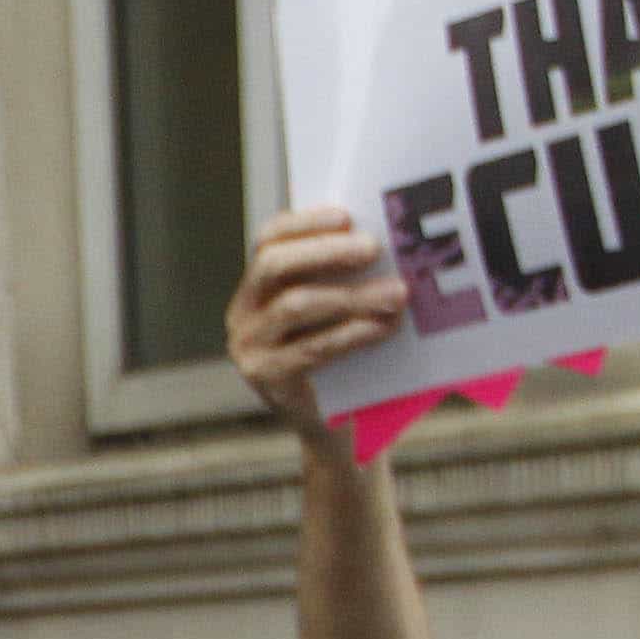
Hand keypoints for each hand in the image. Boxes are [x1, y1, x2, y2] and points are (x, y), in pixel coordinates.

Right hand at [227, 206, 405, 448]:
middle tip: (374, 248)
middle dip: (325, 252)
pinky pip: (311, 348)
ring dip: (351, 295)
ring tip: (396, 292)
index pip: (268, 239)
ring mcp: (249, 347)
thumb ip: (342, 278)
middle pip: (272, 266)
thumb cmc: (343, 355)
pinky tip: (383, 326)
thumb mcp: (335, 310)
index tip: (348, 216)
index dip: (305, 223)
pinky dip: (352, 333)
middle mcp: (243, 313)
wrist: (333, 422)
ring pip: (294, 305)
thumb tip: (389, 241)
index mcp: (257, 287)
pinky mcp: (266, 378)